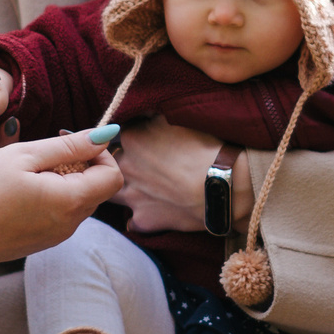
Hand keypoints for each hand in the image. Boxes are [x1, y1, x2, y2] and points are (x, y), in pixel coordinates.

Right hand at [0, 129, 124, 270]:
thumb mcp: (24, 156)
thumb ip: (68, 146)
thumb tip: (105, 136)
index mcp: (71, 201)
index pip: (113, 176)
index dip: (99, 154)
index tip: (67, 141)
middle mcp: (70, 224)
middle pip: (97, 188)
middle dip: (79, 165)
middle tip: (42, 153)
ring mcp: (57, 236)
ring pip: (78, 200)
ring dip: (64, 181)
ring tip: (27, 173)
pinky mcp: (42, 242)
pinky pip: (60, 214)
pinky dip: (51, 197)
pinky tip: (20, 192)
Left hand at [112, 115, 235, 233]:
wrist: (222, 186)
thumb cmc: (206, 148)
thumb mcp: (179, 118)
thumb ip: (154, 116)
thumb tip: (145, 113)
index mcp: (132, 138)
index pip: (119, 133)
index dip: (133, 136)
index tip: (145, 139)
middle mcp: (125, 167)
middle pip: (112, 163)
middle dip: (122, 162)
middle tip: (144, 163)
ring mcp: (132, 196)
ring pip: (112, 192)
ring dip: (122, 188)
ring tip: (142, 186)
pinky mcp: (144, 219)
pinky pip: (131, 221)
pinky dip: (139, 216)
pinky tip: (150, 210)